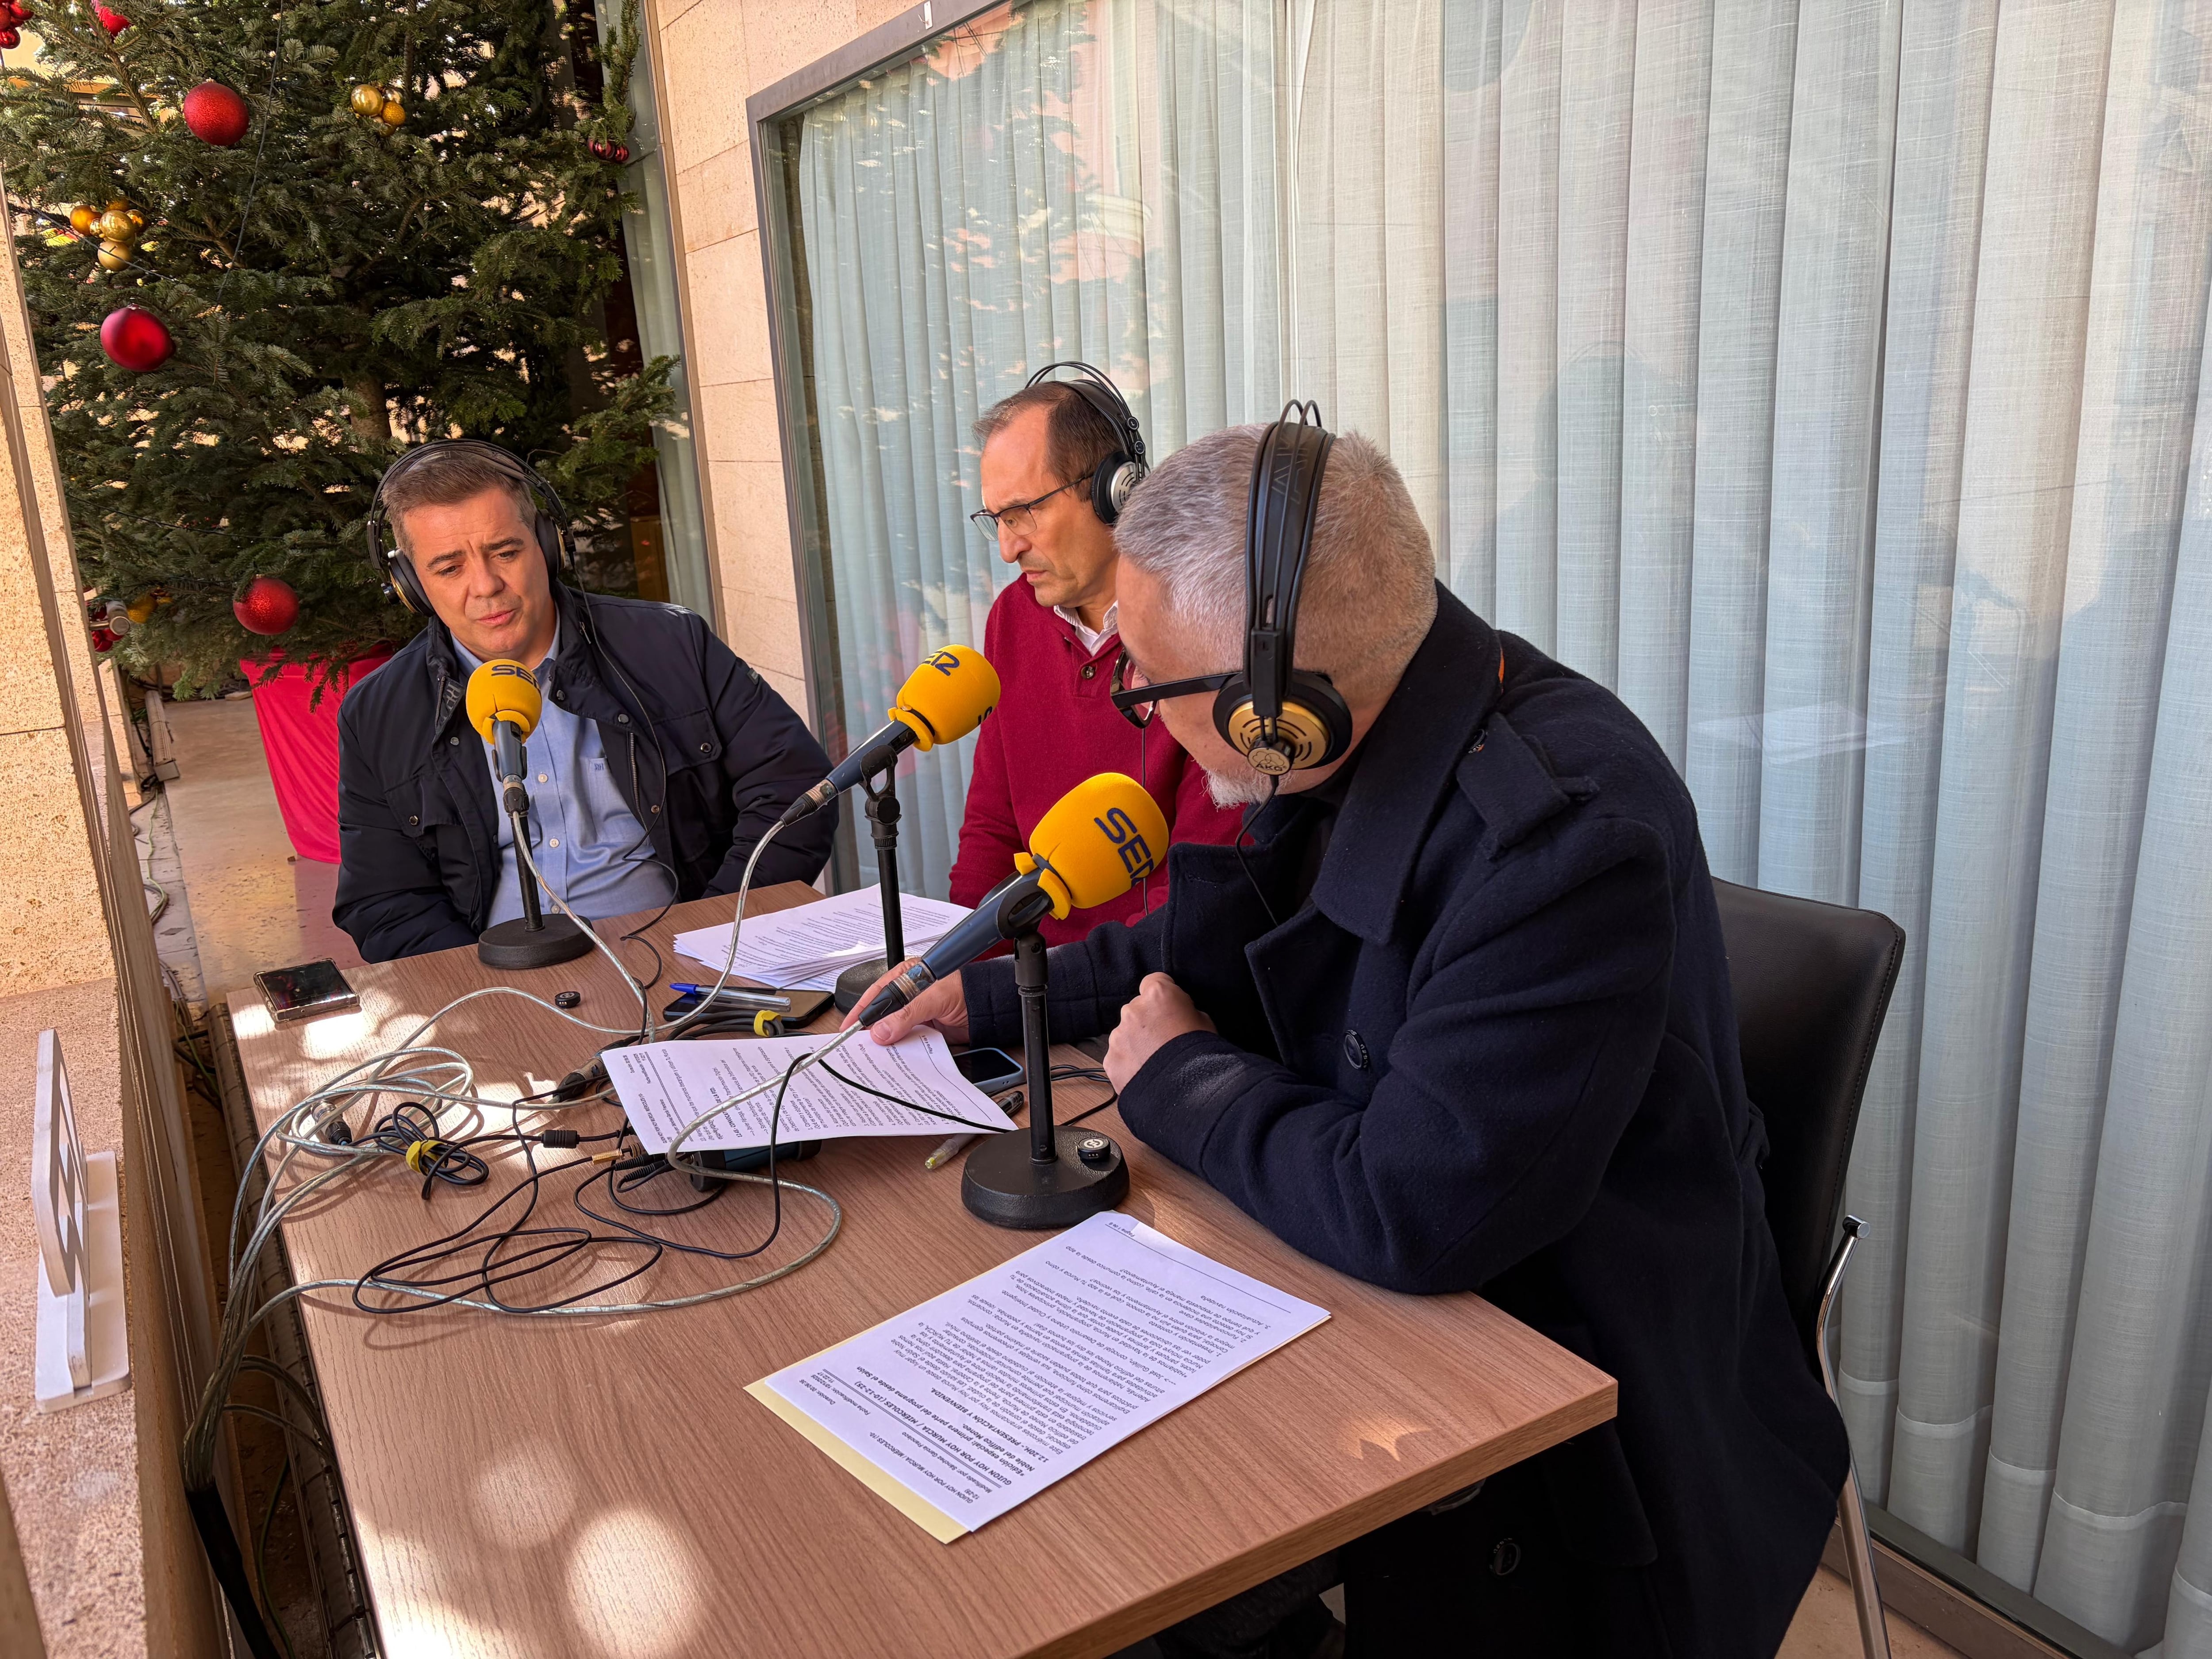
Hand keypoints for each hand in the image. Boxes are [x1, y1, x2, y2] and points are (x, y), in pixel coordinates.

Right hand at [842, 957, 970, 1046]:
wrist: (988, 1008)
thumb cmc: (965, 990)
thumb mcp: (932, 998)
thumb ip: (906, 1014)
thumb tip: (881, 1031)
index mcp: (905, 977)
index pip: (876, 994)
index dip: (861, 1012)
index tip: (848, 1028)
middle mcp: (907, 995)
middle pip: (882, 1014)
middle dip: (869, 1029)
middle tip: (854, 1045)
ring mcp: (915, 1013)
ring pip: (892, 1029)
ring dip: (884, 1041)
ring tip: (870, 1055)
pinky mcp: (924, 1029)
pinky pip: (906, 1040)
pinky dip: (899, 1049)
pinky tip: (892, 1056)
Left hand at [1105, 973, 1214, 1092]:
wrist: (1187, 1092)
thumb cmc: (1200, 1054)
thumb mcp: (1205, 1021)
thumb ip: (1184, 1010)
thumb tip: (1178, 1014)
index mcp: (1158, 995)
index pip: (1154, 981)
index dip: (1163, 994)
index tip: (1169, 1006)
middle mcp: (1133, 1010)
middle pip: (1138, 1008)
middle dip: (1148, 1020)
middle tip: (1164, 1040)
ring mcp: (1119, 1035)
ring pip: (1126, 1033)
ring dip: (1137, 1042)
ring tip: (1155, 1062)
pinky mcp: (1111, 1060)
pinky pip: (1119, 1056)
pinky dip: (1129, 1062)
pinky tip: (1145, 1073)